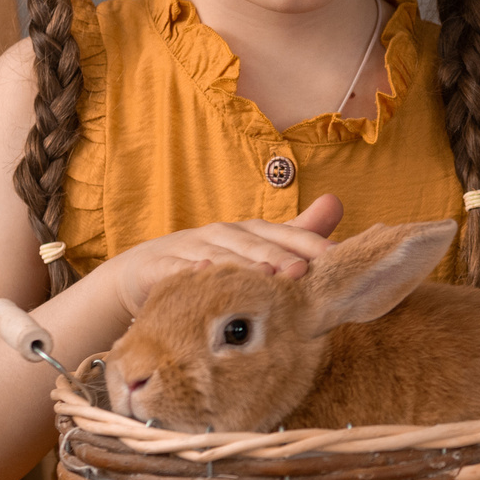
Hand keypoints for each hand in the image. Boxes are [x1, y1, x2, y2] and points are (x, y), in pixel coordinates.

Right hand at [107, 193, 342, 315]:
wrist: (143, 270)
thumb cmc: (209, 259)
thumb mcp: (252, 248)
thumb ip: (293, 232)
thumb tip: (336, 203)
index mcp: (249, 232)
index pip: (284, 234)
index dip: (309, 243)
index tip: (336, 255)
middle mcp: (223, 234)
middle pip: (254, 244)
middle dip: (279, 256)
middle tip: (302, 270)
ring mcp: (191, 248)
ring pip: (220, 256)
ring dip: (242, 265)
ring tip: (265, 275)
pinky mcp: (161, 266)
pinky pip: (177, 271)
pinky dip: (190, 273)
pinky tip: (204, 276)